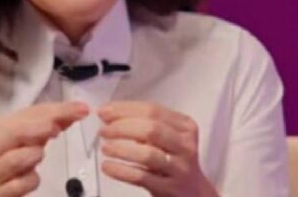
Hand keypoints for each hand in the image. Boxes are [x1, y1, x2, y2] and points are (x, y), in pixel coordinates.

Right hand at [0, 101, 88, 196]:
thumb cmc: (13, 158)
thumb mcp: (30, 138)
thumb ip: (50, 123)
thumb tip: (79, 109)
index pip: (27, 113)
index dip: (55, 110)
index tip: (81, 109)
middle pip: (14, 133)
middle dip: (37, 127)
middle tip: (58, 127)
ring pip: (11, 160)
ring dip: (30, 155)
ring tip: (39, 153)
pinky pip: (15, 185)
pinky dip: (28, 181)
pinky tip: (33, 176)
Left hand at [97, 101, 218, 196]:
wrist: (193, 192)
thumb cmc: (174, 159)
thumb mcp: (168, 136)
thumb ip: (144, 122)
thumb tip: (109, 113)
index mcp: (184, 126)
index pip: (152, 110)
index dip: (124, 109)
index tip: (104, 111)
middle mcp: (185, 146)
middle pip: (151, 129)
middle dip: (121, 127)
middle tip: (104, 130)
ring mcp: (180, 168)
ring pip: (147, 154)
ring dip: (121, 149)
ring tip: (105, 148)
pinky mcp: (170, 188)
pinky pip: (141, 177)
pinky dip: (121, 171)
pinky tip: (108, 166)